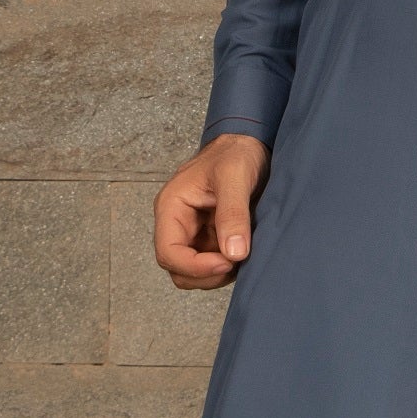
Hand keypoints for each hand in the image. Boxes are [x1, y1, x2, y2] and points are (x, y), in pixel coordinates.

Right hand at [154, 132, 270, 289]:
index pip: (168, 252)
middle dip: (205, 274)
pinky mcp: (210, 237)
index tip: (226, 262)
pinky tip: (244, 251)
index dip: (194, 266)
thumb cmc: (235, 152)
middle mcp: (177, 223)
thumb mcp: (235, 177)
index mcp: (171, 207)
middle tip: (236, 261)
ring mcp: (193, 233)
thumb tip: (233, 253)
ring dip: (217, 273)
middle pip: (178, 268)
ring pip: (194, 272)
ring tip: (243, 254)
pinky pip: (212, 264)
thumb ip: (233, 214)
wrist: (248, 143)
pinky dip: (227, 267)